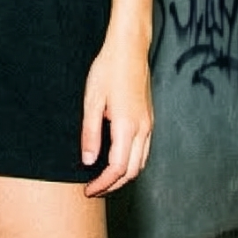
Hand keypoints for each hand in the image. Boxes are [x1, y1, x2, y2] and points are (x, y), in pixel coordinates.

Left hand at [80, 32, 153, 196]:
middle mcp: (143, 129)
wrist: (129, 48)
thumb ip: (90, 133)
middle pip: (133, 171)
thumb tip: (88, 161)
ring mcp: (149, 123)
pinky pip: (144, 150)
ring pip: (141, 162)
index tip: (88, 190)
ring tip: (103, 178)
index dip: (103, 184)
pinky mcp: (149, 118)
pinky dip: (132, 162)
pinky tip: (117, 158)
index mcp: (127, 126)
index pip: (117, 168)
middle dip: (114, 185)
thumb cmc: (108, 69)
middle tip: (94, 189)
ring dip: (124, 175)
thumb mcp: (92, 100)